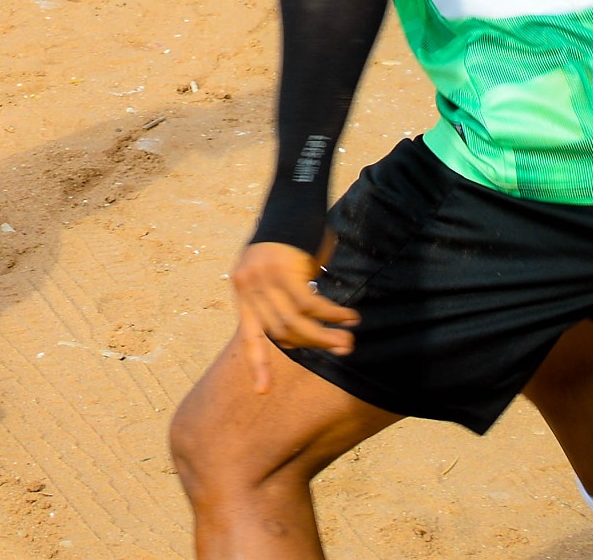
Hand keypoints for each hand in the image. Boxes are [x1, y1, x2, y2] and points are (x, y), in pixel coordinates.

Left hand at [232, 240, 360, 394]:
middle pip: (282, 332)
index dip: (258, 364)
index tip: (263, 391)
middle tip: (343, 350)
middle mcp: (249, 286)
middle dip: (314, 345)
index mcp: (243, 290)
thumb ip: (282, 299)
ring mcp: (264, 278)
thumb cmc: (289, 237)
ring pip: (297, 322)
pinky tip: (349, 316)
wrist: (291, 201)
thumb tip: (307, 332)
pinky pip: (311, 304)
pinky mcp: (283, 270)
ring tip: (349, 338)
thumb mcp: (277, 270)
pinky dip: (332, 314)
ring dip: (326, 334)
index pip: (250, 336)